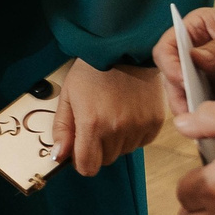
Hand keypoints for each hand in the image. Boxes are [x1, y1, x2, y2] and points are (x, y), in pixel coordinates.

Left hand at [48, 62, 166, 177]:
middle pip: (106, 160)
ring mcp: (139, 126)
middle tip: (97, 122)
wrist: (124, 47)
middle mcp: (117, 129)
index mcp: (92, 123)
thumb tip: (60, 156)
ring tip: (114, 112)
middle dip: (98, 147)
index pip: (88, 167)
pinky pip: (141, 142)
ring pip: (124, 151)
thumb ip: (62, 128)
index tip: (81, 150)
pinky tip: (129, 111)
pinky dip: (134, 133)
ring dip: (117, 140)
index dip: (82, 161)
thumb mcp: (68, 95)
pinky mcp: (154, 122)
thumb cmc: (93, 69)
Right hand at [151, 4, 214, 115]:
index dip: (170, 66)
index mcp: (193, 31)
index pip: (167, 49)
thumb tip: (195, 60)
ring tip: (204, 128)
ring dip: (196, 112)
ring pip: (191, 96)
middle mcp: (194, 54)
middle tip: (190, 114)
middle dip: (179, 97)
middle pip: (174, 79)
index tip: (183, 80)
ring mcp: (208, 73)